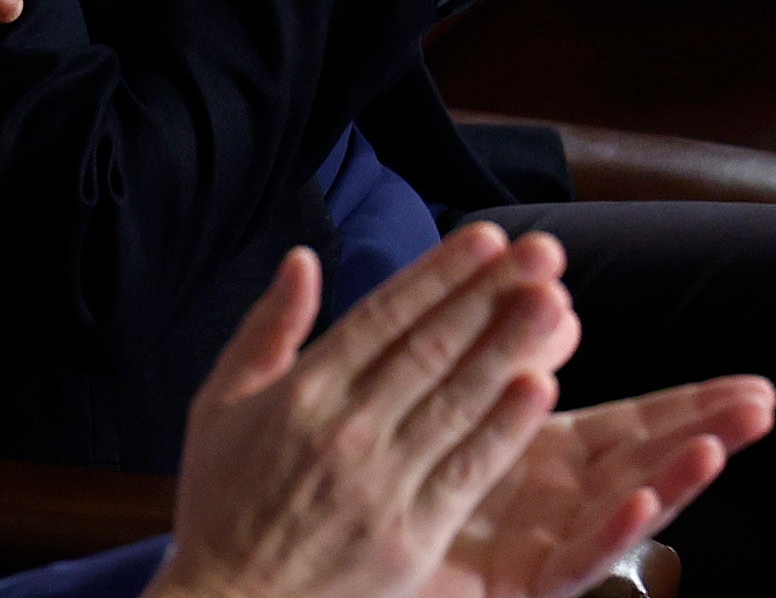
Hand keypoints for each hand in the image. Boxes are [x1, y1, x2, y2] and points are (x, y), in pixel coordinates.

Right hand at [153, 226, 576, 597]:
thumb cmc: (221, 505)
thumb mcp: (219, 406)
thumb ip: (267, 328)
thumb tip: (303, 257)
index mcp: (304, 392)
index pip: (385, 316)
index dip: (440, 274)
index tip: (488, 237)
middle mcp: (346, 430)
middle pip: (433, 348)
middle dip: (492, 294)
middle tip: (546, 252)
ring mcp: (382, 485)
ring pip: (458, 401)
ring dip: (511, 347)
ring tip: (555, 303)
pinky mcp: (410, 537)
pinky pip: (467, 472)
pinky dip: (504, 430)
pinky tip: (541, 389)